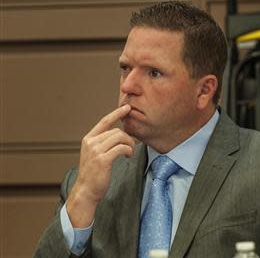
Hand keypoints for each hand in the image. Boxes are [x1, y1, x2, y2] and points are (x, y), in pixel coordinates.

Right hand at [67, 105, 133, 227]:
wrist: (86, 191)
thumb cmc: (94, 174)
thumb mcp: (95, 154)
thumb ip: (103, 143)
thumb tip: (121, 134)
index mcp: (88, 139)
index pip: (104, 121)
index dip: (116, 113)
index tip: (127, 107)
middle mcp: (91, 142)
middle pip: (116, 131)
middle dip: (128, 138)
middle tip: (132, 147)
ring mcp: (96, 151)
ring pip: (120, 137)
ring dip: (129, 144)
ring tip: (130, 153)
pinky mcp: (103, 159)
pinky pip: (121, 148)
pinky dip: (128, 151)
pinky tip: (128, 156)